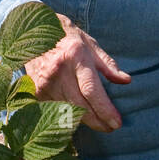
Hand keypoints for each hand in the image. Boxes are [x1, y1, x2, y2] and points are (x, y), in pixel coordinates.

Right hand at [23, 11, 130, 131]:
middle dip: (98, 121)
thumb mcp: (90, 45)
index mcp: (75, 56)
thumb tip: (125, 81)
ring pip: (67, 112)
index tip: (117, 122)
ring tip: (97, 121)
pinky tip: (76, 116)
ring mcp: (44, 82)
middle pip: (80, 107)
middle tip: (111, 127)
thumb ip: (108, 65)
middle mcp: (58, 71)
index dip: (105, 110)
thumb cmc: (66, 38)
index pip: (91, 91)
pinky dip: (67, 116)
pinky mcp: (35, 91)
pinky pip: (54, 111)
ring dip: (84, 121)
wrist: (33, 33)